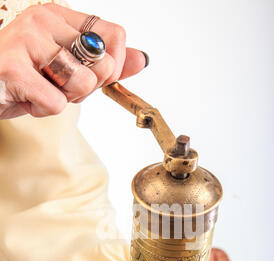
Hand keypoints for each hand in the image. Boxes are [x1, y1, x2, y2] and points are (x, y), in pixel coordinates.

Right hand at [0, 4, 146, 119]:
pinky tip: (26, 99)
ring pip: (82, 82)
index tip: (90, 76)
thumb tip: (141, 59)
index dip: (112, 66)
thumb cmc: (22, 79)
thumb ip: (104, 64)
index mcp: (58, 17)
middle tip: (56, 85)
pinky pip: (56, 103)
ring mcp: (26, 42)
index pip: (114, 35)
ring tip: (38, 90)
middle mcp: (43, 22)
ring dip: (63, 99)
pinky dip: (43, 111)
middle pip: (102, 63)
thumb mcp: (67, 70)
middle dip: (85, 88)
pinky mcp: (13, 68)